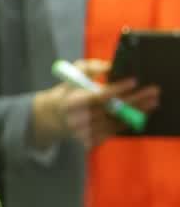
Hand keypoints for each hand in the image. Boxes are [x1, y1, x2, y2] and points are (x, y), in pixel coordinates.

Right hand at [31, 59, 161, 150]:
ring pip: (118, 122)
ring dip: (137, 112)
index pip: (98, 96)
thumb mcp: (73, 75)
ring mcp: (86, 132)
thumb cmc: (68, 92)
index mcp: (72, 102)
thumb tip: (112, 66)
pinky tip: (141, 113)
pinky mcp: (93, 140)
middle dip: (135, 100)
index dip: (117, 89)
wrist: (54, 117)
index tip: (134, 80)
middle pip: (113, 110)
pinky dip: (129, 121)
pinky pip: (116, 130)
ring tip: (152, 102)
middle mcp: (79, 119)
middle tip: (152, 92)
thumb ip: (91, 68)